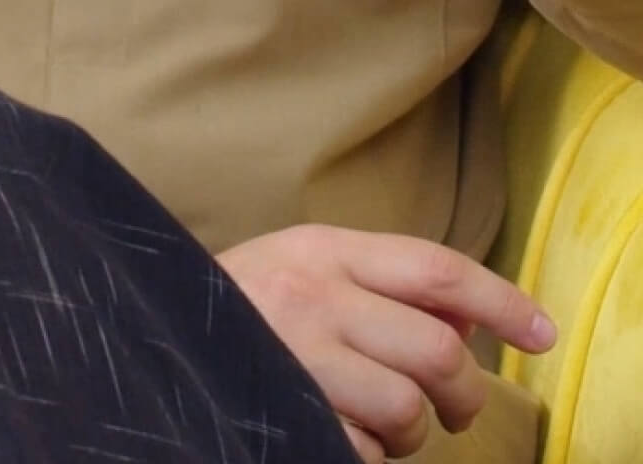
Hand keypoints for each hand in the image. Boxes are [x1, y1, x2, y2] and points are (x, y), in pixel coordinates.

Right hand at [217, 224, 555, 461]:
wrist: (151, 329)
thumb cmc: (243, 306)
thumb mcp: (305, 266)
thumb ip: (380, 280)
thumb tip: (471, 315)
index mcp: (324, 249)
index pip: (436, 266)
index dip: (500, 300)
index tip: (542, 332)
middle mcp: (314, 296)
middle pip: (438, 348)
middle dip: (465, 390)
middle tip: (458, 409)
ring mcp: (299, 359)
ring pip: (407, 409)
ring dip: (414, 433)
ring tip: (388, 429)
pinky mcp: (287, 414)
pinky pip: (364, 452)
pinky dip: (367, 457)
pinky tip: (339, 436)